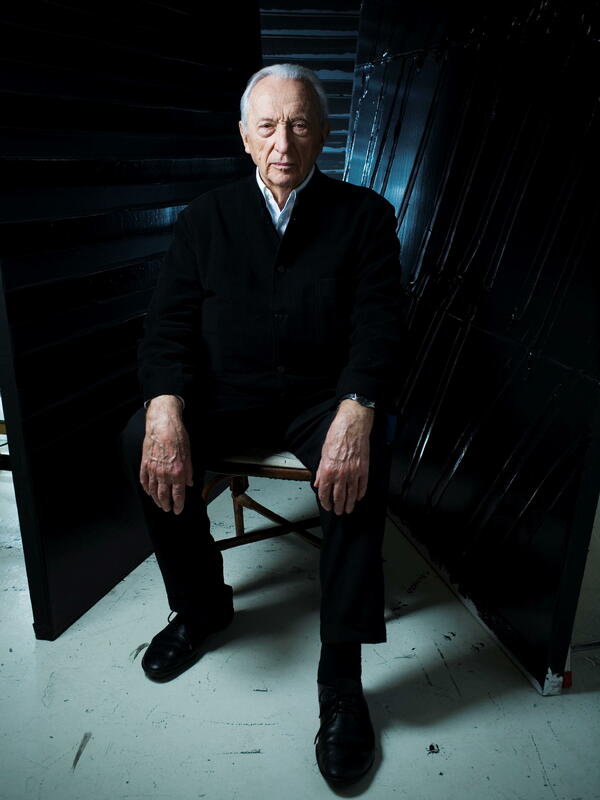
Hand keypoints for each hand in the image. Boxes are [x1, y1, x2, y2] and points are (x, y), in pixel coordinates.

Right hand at [140, 395, 192, 513]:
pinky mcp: (144, 464)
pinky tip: (148, 491)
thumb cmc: (177, 437)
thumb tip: (189, 482)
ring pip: (153, 490)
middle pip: (164, 496)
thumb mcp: (189, 454)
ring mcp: (152, 470)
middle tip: (168, 509)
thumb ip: (188, 471)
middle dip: (166, 505)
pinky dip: (146, 488)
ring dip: (156, 499)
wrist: (162, 425)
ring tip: (159, 504)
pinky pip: (144, 480)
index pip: (178, 495)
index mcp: (177, 472)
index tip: (178, 510)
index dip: (178, 505)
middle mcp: (164, 474)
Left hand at [314, 399, 373, 514]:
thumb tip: (319, 482)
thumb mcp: (323, 453)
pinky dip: (361, 493)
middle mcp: (341, 474)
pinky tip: (359, 497)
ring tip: (349, 509)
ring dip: (350, 504)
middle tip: (339, 512)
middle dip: (338, 507)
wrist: (352, 426)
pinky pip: (363, 485)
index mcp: (328, 470)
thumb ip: (321, 471)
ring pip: (352, 494)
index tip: (327, 506)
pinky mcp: (364, 469)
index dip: (325, 502)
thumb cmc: (337, 435)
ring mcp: (353, 473)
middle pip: (339, 497)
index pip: (325, 492)